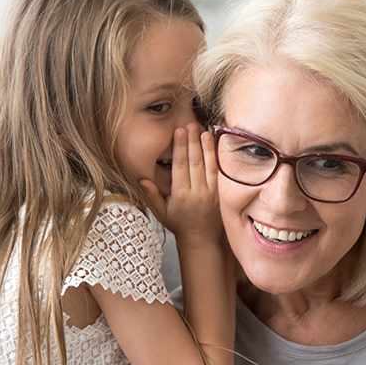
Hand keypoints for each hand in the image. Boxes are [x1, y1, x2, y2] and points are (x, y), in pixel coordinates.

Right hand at [140, 123, 222, 244]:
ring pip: (209, 165)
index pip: (180, 166)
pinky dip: (218, 158)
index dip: (180, 147)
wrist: (203, 239)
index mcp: (182, 195)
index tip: (178, 132)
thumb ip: (152, 195)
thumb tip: (142, 180)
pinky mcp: (223, 193)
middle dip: (192, 142)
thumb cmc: (181, 224)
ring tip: (204, 131)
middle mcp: (198, 192)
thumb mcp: (162, 212)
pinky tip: (217, 146)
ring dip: (207, 147)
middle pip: (195, 162)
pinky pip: (220, 173)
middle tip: (190, 125)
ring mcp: (213, 193)